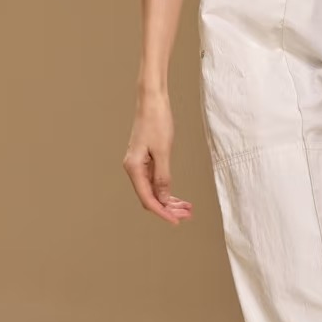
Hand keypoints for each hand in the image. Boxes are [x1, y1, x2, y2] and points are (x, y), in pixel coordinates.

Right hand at [123, 95, 193, 223]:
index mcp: (133, 168)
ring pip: (154, 190)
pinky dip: (168, 189)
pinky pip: (155, 181)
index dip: (163, 212)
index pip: (148, 199)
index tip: (177, 221)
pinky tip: (179, 196)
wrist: (151, 100)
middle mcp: (133, 168)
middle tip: (188, 215)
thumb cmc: (156, 121)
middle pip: (150, 197)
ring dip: (170, 201)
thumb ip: (163, 177)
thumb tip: (164, 199)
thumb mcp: (163, 151)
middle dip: (169, 208)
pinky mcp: (146, 159)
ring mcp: (139, 164)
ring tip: (187, 208)